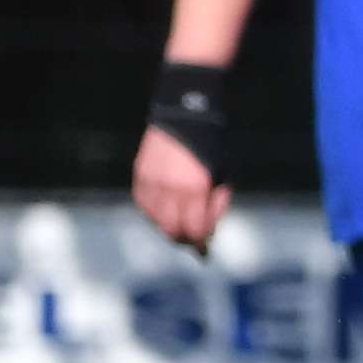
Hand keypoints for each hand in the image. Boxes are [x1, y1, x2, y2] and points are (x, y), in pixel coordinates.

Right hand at [130, 126, 227, 253]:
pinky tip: (167, 209)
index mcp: (194, 187)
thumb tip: (208, 230)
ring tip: (182, 220)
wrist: (184, 114)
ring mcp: (151, 183)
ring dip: (170, 226)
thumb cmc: (211, 145)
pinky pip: (145, 206)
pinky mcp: (139, 177)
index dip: (200, 241)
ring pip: (156, 221)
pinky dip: (155, 213)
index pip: (194, 229)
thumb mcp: (223, 175)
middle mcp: (170, 188)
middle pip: (172, 230)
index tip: (204, 247)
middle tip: (193, 238)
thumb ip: (216, 203)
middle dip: (185, 238)